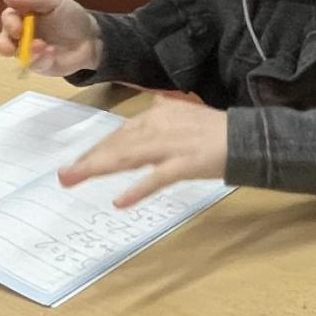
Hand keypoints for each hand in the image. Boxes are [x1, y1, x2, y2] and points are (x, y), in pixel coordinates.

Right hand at [0, 0, 99, 75]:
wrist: (90, 37)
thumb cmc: (70, 16)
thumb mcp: (54, 1)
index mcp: (21, 16)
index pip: (7, 19)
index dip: (9, 23)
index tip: (17, 27)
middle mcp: (20, 35)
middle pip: (2, 41)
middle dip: (5, 43)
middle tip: (20, 40)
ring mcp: (28, 52)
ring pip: (16, 56)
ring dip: (27, 52)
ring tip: (43, 47)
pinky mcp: (39, 65)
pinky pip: (34, 65)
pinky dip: (42, 59)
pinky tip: (52, 53)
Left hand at [57, 98, 228, 208]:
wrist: (251, 137)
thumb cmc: (220, 132)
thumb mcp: (185, 119)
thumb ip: (164, 120)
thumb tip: (148, 120)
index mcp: (159, 114)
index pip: (121, 133)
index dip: (97, 149)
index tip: (77, 164)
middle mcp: (160, 126)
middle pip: (118, 144)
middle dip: (89, 160)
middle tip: (65, 176)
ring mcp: (172, 145)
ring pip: (128, 157)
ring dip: (100, 168)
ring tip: (76, 179)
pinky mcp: (187, 164)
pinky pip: (158, 178)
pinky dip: (139, 189)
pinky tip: (121, 201)